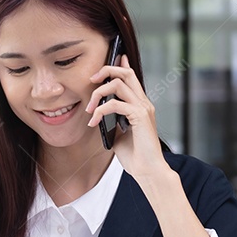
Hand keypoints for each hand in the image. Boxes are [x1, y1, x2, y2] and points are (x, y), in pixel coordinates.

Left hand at [86, 54, 170, 181]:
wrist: (147, 171)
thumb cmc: (135, 156)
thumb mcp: (118, 135)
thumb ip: (111, 122)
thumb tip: (98, 114)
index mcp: (140, 105)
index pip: (131, 77)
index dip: (118, 65)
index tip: (102, 66)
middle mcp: (143, 103)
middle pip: (126, 73)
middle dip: (106, 71)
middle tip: (91, 80)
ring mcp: (143, 108)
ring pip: (118, 84)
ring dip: (98, 93)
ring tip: (89, 110)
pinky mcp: (140, 116)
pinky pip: (115, 104)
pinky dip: (100, 110)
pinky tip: (93, 121)